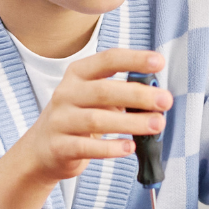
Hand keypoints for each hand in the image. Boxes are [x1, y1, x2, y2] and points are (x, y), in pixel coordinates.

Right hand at [0, 49, 171, 208]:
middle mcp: (66, 93)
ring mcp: (60, 120)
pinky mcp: (59, 147)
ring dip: (131, 122)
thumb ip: (122, 93)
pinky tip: (129, 147)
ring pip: (96, 119)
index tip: (159, 62)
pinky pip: (86, 147)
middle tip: (165, 101)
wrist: (42, 149)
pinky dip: (110, 148)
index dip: (134, 59)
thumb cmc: (80, 117)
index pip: (108, 60)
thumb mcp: (96, 98)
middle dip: (138, 95)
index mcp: (79, 74)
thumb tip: (157, 95)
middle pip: (104, 90)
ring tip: (157, 125)